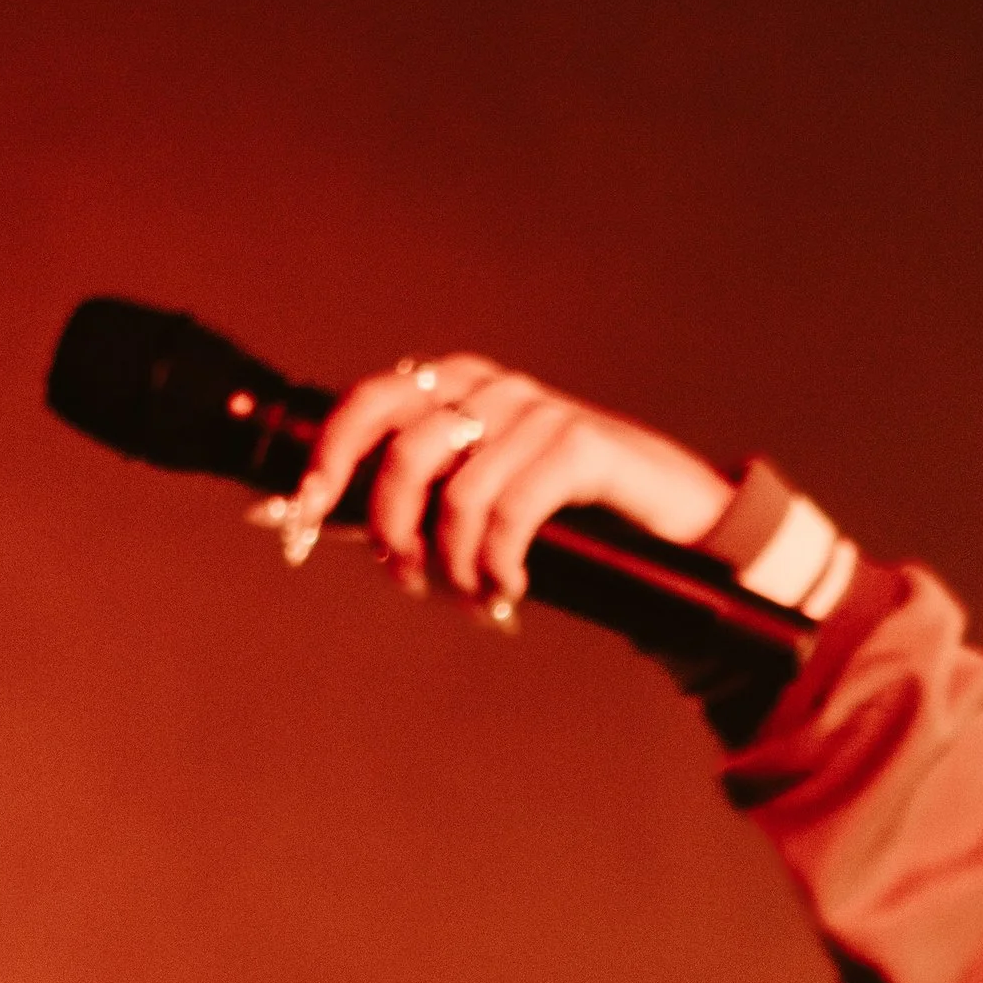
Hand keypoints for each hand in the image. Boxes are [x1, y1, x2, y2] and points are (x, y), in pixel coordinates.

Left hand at [290, 355, 734, 611]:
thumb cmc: (574, 513)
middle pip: (405, 455)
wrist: (674, 516)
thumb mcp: (490, 492)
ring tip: (473, 597)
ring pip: (457, 495)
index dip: (332, 456)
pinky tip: (509, 589)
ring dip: (454, 565)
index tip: (308, 510)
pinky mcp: (579, 444)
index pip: (370, 403)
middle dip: (395, 532)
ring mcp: (537, 412)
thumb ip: (431, 493)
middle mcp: (491, 389)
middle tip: (409, 580)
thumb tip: (349, 525)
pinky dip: (498, 565)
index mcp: (458, 386)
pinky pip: (510, 513)